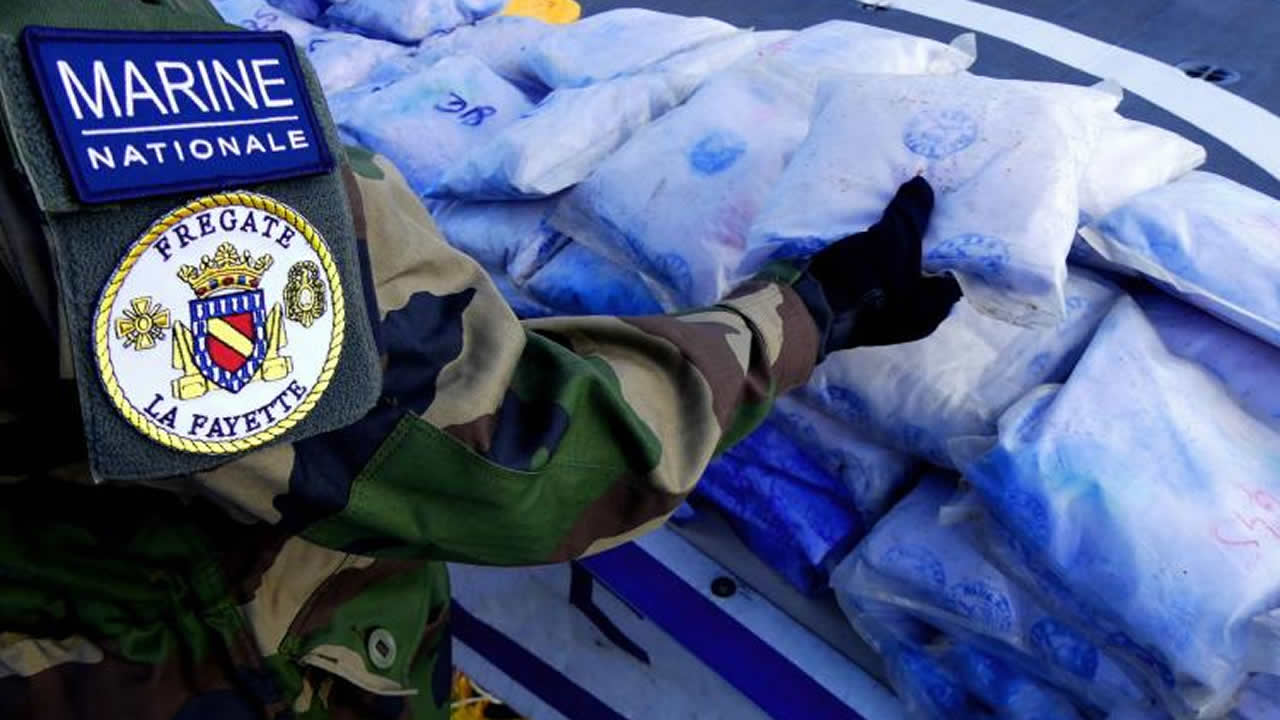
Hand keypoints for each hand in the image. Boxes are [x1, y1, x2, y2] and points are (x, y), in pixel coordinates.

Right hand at [799, 177, 961, 354]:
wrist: (806, 306)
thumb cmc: (863, 278)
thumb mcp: (893, 238)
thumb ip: (913, 211)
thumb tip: (923, 185)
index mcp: (931, 309)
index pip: (955, 272)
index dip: (953, 245)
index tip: (947, 221)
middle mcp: (913, 320)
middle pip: (925, 275)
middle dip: (924, 248)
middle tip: (922, 218)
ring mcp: (884, 320)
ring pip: (900, 280)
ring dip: (898, 257)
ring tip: (894, 225)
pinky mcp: (859, 314)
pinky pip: (877, 284)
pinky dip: (877, 266)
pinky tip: (871, 243)